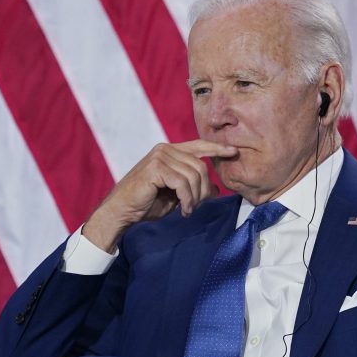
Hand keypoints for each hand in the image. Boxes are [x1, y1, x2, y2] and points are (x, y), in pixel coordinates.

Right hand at [82, 140, 234, 250]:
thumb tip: (217, 188)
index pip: (199, 145)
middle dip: (203, 189)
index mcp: (170, 151)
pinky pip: (182, 183)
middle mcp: (165, 149)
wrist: (122, 211)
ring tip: (188, 209)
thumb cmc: (147, 202)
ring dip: (195, 197)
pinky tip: (183, 209)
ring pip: (193, 175)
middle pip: (201, 166)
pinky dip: (187, 199)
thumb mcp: (177, 195)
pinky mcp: (155, 168)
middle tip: (195, 206)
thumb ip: (194, 187)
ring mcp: (159, 156)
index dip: (217, 148)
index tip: (234, 152)